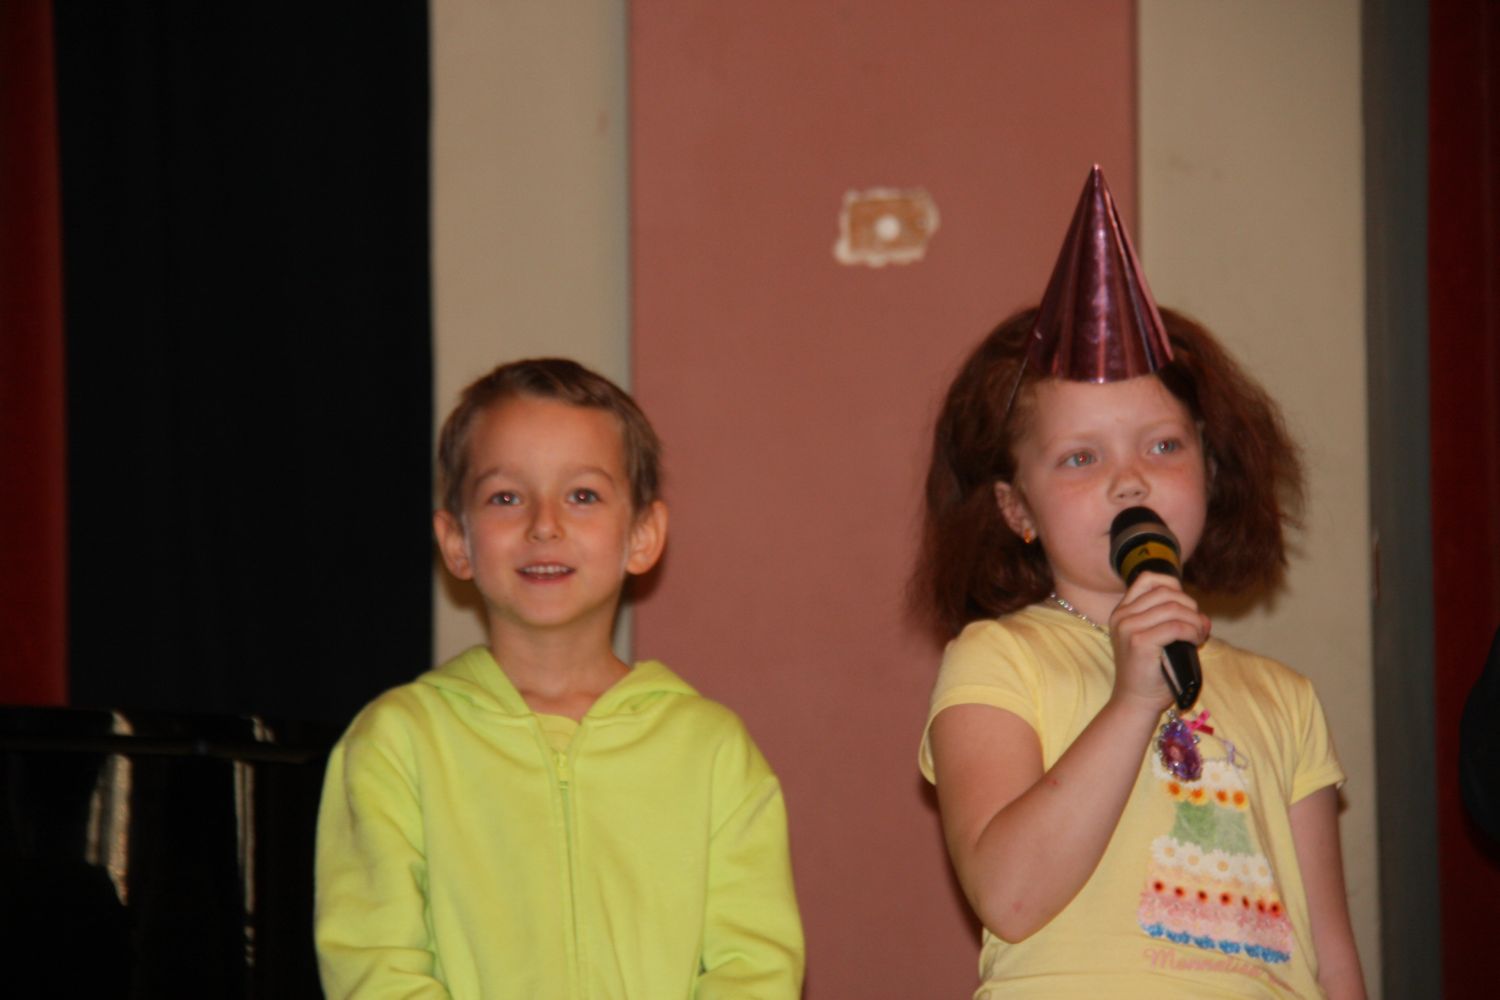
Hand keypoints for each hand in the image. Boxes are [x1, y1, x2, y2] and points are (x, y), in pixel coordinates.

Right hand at [1106, 571, 1209, 711]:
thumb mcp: (1156, 638)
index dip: (1174, 586)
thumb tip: (1202, 616)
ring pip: (1173, 608)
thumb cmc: (1150, 672)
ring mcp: (1128, 627)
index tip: (1185, 606)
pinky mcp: (1139, 642)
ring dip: (1195, 620)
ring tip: (1200, 635)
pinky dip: (1192, 632)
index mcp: (1122, 611)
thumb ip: (1171, 620)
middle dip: (1190, 606)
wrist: (1135, 701)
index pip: (1148, 579)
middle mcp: (1121, 615)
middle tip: (1200, 626)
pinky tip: (1196, 641)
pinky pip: (1176, 626)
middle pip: (1166, 592)